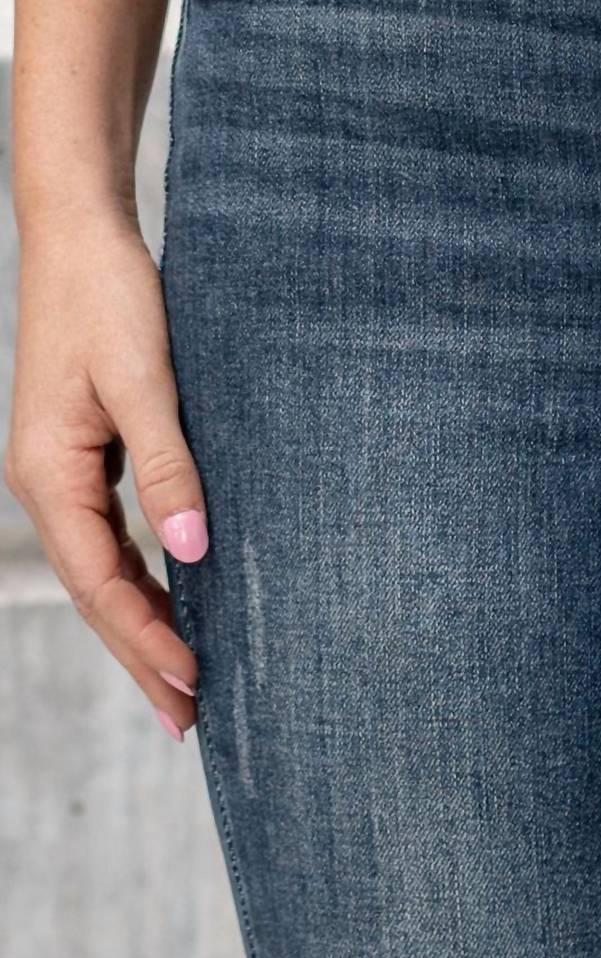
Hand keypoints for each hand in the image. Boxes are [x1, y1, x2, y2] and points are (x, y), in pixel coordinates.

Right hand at [5, 209, 205, 740]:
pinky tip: (174, 608)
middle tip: (191, 721)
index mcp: (50, 475)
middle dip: (142, 658)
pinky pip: (110, 542)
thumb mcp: (146, 381)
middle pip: (97, 595)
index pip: (101, 585)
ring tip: (186, 683)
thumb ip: (168, 466)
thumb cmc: (111, 299)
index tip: (196, 683)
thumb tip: (192, 550)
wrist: (80, 236)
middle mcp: (45, 484)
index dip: (147, 640)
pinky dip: (141, 582)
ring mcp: (60, 474)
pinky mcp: (83, 458)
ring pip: (103, 573)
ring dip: (142, 628)